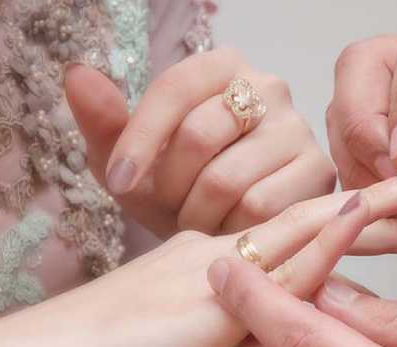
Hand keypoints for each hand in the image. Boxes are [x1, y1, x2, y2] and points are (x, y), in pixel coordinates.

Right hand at [0, 168, 396, 346]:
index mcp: (223, 270)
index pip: (300, 242)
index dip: (354, 227)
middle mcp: (226, 257)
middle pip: (313, 224)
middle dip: (376, 206)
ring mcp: (218, 272)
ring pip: (302, 231)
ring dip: (364, 209)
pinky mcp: (206, 299)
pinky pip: (272, 267)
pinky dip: (318, 242)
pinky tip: (354, 218)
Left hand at [66, 49, 334, 237]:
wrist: (226, 228)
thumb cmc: (178, 189)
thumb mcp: (133, 163)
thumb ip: (103, 121)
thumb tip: (77, 75)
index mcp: (222, 67)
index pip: (174, 89)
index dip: (139, 139)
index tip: (119, 181)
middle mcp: (269, 87)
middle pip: (200, 136)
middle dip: (170, 185)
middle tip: (167, 207)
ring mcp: (299, 129)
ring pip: (228, 179)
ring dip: (197, 213)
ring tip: (196, 220)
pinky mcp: (319, 172)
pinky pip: (260, 207)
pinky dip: (231, 229)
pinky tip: (226, 231)